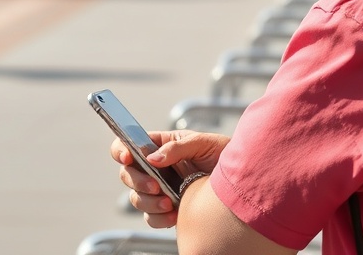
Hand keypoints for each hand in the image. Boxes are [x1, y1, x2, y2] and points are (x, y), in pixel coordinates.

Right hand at [111, 130, 229, 227]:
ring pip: (137, 198)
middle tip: (156, 186)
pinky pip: (151, 219)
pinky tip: (175, 214)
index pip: (130, 144)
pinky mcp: (168, 210)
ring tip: (170, 203)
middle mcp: (156, 168)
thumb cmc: (223, 155)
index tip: (127, 157)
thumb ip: (177, 148)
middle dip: (137, 182)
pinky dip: (159, 219)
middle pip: (127, 175)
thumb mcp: (204, 143)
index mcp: (161, 146)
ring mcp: (160, 190)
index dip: (121, 149)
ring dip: (149, 203)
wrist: (241, 184)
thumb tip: (152, 158)